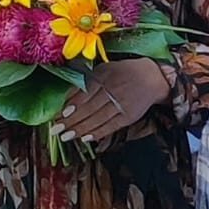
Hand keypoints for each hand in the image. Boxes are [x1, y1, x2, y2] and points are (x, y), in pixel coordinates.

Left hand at [56, 58, 170, 147]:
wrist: (152, 77)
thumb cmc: (122, 73)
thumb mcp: (104, 70)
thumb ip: (87, 82)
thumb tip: (67, 97)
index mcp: (105, 75)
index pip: (85, 93)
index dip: (71, 105)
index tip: (58, 115)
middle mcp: (113, 89)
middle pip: (89, 108)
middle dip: (71, 120)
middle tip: (56, 129)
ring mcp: (122, 104)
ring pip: (98, 119)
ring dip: (81, 129)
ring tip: (66, 136)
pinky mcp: (129, 116)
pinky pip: (111, 126)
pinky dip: (97, 133)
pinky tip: (85, 138)